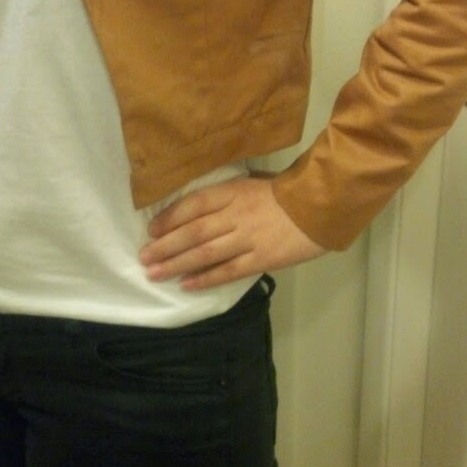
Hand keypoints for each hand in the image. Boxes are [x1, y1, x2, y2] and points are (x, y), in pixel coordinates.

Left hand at [139, 174, 325, 290]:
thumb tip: (198, 209)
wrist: (323, 204)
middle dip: (165, 246)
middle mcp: (235, 215)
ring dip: (177, 264)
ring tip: (155, 273)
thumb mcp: (253, 181)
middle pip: (193, 231)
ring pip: (205, 252)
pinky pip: (228, 270)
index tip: (151, 230)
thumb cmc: (288, 190)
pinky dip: (205, 278)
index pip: (193, 205)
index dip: (169, 218)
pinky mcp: (261, 259)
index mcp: (232, 192)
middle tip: (144, 258)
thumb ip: (228, 195)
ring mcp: (248, 239)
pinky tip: (186, 285)